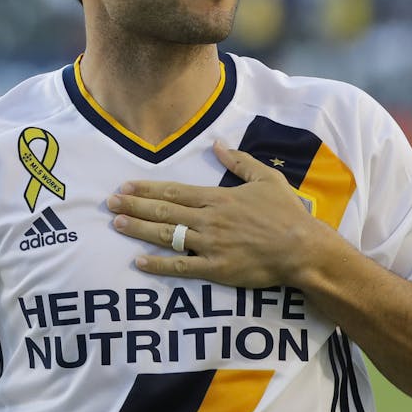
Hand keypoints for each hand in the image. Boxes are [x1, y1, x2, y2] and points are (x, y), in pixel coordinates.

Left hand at [106, 142, 327, 286]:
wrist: (302, 249)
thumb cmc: (286, 213)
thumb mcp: (266, 178)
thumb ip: (239, 161)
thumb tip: (217, 143)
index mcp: (218, 198)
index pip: (174, 192)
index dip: (147, 189)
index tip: (125, 186)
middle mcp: (209, 219)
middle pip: (164, 212)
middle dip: (134, 206)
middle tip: (110, 203)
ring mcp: (210, 245)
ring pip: (167, 236)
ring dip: (139, 230)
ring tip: (116, 224)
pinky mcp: (216, 269)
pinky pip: (181, 267)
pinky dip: (158, 265)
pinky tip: (139, 261)